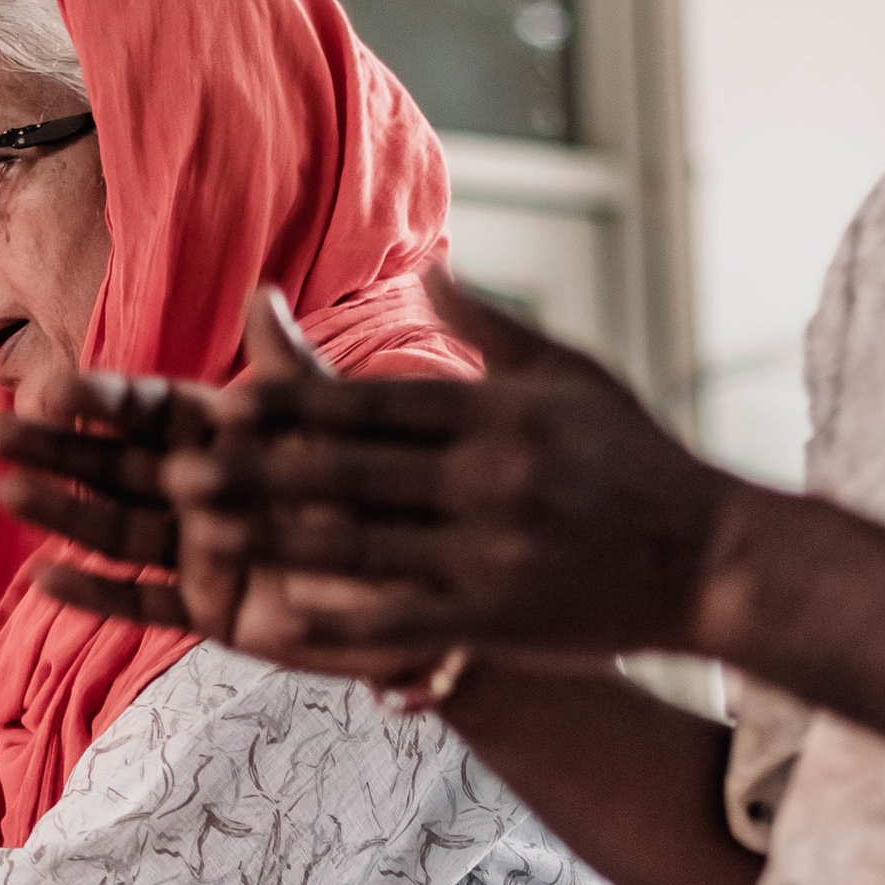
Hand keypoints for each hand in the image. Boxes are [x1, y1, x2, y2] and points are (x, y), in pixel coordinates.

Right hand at [0, 292, 446, 668]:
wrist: (433, 585)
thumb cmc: (390, 492)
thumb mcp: (338, 429)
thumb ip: (291, 376)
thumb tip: (262, 295)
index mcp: (227, 434)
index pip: (150, 411)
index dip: (101, 400)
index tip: (52, 387)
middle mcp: (203, 488)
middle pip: (114, 464)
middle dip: (55, 449)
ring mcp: (201, 550)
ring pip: (118, 528)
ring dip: (61, 510)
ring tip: (9, 491)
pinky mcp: (211, 610)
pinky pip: (146, 602)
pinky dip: (97, 595)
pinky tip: (44, 581)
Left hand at [93, 274, 734, 673]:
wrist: (710, 557)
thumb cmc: (634, 461)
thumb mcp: (571, 374)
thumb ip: (491, 324)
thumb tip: (431, 263)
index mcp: (494, 415)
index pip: (374, 405)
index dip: (291, 407)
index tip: (220, 401)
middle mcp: (487, 480)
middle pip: (349, 472)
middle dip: (256, 471)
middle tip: (173, 470)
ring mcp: (490, 553)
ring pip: (359, 544)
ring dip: (271, 540)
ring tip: (199, 536)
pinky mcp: (498, 617)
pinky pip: (401, 620)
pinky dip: (336, 621)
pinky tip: (275, 621)